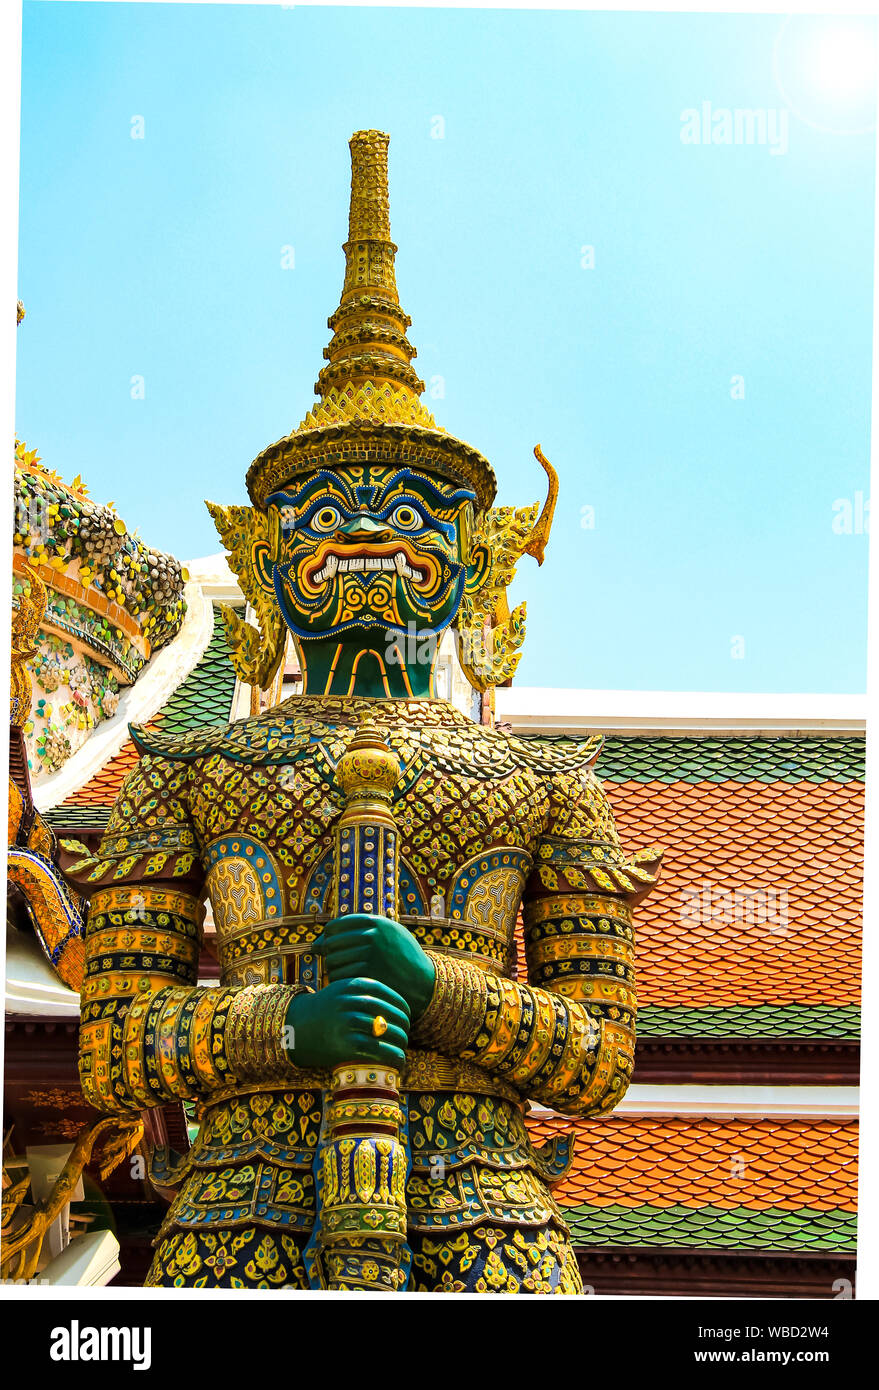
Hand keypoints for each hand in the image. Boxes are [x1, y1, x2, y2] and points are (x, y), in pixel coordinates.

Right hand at [283, 978, 409, 1069]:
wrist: (294, 1027)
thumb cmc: (325, 1010)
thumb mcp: (342, 992)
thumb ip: (366, 994)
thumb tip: (400, 1009)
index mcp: (352, 985)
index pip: (389, 995)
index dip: (402, 1007)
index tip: (407, 1016)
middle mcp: (350, 1001)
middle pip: (390, 1014)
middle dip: (403, 1026)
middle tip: (406, 1034)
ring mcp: (347, 1022)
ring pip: (387, 1032)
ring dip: (401, 1042)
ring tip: (403, 1048)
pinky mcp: (346, 1044)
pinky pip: (378, 1050)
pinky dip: (393, 1056)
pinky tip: (399, 1061)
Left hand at [316, 914, 435, 1019]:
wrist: (424, 982)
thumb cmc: (401, 958)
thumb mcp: (387, 935)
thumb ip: (356, 933)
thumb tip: (314, 945)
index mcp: (375, 922)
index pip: (334, 926)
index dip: (329, 939)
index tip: (333, 949)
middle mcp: (372, 935)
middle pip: (330, 944)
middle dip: (330, 956)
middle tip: (340, 965)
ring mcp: (370, 955)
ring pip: (332, 962)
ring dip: (334, 970)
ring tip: (347, 974)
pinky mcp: (368, 975)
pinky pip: (339, 977)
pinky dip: (340, 983)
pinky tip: (351, 983)